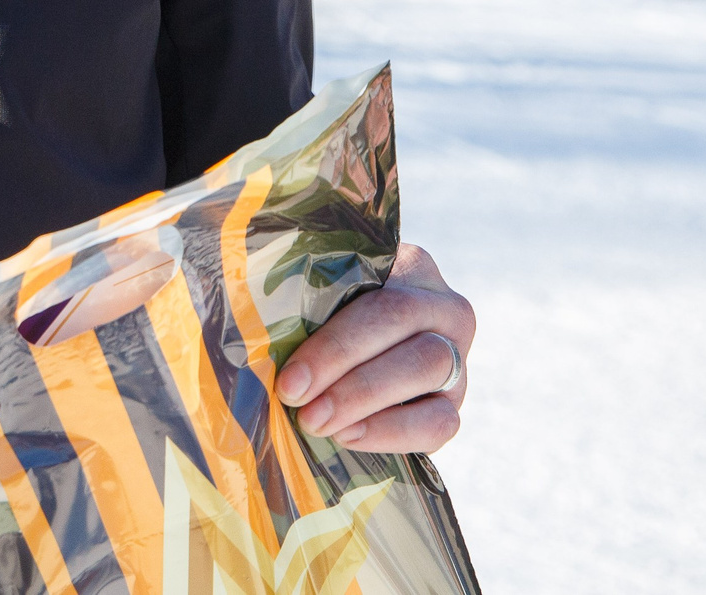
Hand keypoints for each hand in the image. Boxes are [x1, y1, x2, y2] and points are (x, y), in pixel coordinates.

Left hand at [275, 243, 472, 452]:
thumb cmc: (311, 311)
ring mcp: (456, 359)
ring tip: (316, 423)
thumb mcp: (310, 292)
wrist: (340, 353)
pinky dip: (391, 433)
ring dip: (366, 403)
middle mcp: (441, 309)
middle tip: (297, 402)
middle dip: (347, 377)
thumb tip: (249, 320)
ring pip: (428, 374)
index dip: (336, 344)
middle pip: (406, 337)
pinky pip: (439, 423)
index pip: (382, 301)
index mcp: (408, 267)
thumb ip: (297, 298)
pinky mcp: (450, 405)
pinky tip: (348, 437)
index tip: (290, 378)